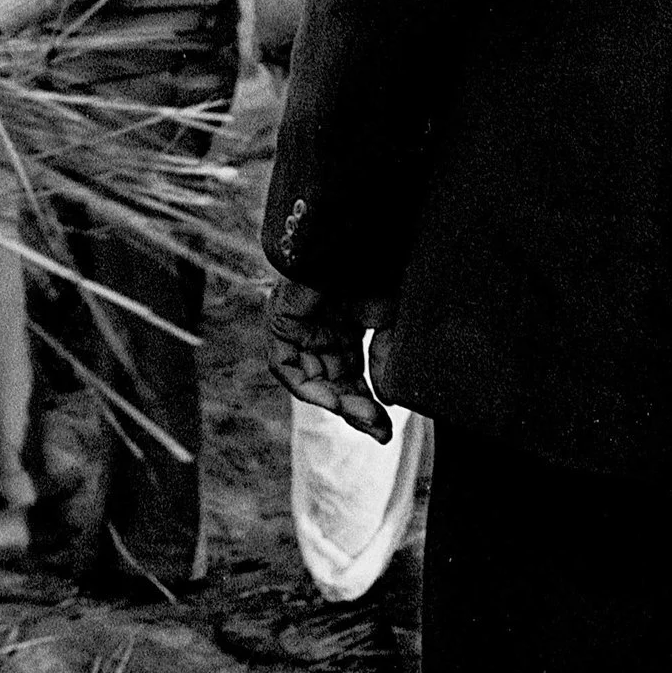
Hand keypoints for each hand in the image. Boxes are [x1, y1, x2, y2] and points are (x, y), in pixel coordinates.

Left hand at [265, 277, 396, 441]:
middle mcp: (321, 328)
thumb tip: (383, 398)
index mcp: (347, 326)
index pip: (353, 376)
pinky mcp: (280, 318)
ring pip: (309, 378)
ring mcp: (300, 323)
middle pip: (332, 381)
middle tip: (378, 429)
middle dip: (355, 409)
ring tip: (364, 418)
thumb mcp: (391, 322)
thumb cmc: (380, 271)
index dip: (368, 405)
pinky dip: (306, 386)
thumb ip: (384, 359)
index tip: (386, 431)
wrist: (360, 242)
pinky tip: (334, 401)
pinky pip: (284, 364)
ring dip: (336, 402)